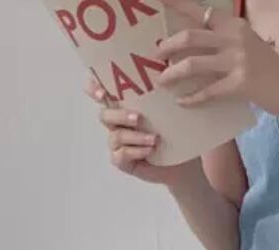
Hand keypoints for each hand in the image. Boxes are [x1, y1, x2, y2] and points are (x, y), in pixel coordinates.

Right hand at [85, 83, 200, 186]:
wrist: (184, 161)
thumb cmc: (175, 131)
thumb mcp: (169, 106)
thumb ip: (160, 86)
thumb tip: (167, 58)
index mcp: (123, 104)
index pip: (100, 91)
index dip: (94, 89)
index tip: (102, 91)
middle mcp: (116, 122)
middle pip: (105, 115)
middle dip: (119, 116)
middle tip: (138, 118)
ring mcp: (117, 142)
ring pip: (114, 136)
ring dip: (134, 137)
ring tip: (154, 139)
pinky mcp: (122, 161)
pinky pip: (120, 156)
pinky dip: (135, 152)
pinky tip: (149, 151)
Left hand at [155, 0, 278, 117]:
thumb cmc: (269, 71)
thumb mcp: (248, 45)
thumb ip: (224, 41)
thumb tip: (193, 47)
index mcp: (234, 25)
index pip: (200, 11)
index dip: (178, 5)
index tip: (159, 1)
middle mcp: (234, 38)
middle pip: (190, 36)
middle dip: (168, 46)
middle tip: (156, 55)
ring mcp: (237, 60)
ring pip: (193, 63)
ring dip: (173, 73)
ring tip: (162, 81)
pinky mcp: (240, 84)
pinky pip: (208, 91)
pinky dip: (192, 98)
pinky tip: (182, 103)